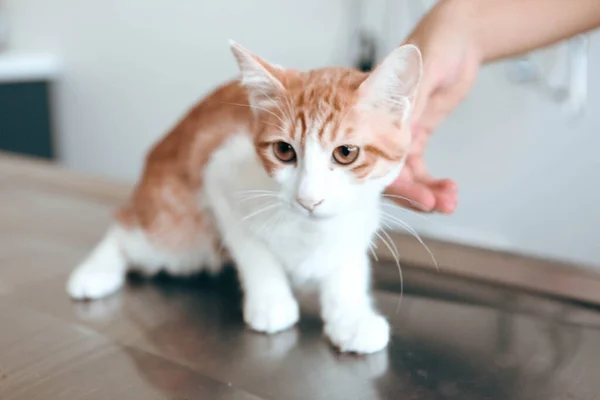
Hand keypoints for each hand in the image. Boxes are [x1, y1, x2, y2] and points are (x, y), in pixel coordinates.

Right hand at [386, 1, 480, 212]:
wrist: (457, 37)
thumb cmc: (434, 44)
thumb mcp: (423, 71)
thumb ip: (411, 100)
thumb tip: (401, 132)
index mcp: (372, 112)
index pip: (371, 155)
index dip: (391, 179)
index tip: (414, 195)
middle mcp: (380, 127)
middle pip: (386, 172)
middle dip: (411, 194)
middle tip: (434, 206)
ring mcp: (399, 134)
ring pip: (404, 175)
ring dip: (425, 193)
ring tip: (448, 203)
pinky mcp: (417, 136)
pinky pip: (418, 169)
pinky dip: (432, 183)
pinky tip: (447, 191)